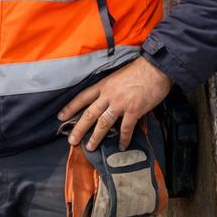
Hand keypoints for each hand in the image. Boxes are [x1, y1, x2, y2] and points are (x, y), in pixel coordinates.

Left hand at [58, 58, 172, 151]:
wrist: (155, 68)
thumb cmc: (138, 70)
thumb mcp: (117, 76)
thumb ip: (109, 89)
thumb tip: (105, 100)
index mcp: (103, 85)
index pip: (82, 97)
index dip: (70, 107)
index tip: (60, 117)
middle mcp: (108, 95)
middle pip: (89, 113)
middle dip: (79, 128)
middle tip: (71, 140)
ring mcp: (121, 103)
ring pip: (104, 123)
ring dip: (96, 136)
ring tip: (90, 147)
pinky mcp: (134, 110)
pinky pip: (126, 128)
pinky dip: (124, 138)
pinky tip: (121, 146)